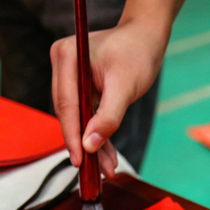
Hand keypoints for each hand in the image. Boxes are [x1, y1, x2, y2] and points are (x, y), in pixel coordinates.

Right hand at [51, 21, 167, 175]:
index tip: (79, 160)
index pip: (66, 103)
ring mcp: (69, 75)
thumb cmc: (137, 53)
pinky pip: (86, 115)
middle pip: (68, 113)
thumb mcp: (125, 87)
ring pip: (77, 118)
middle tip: (93, 172)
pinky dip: (97, 135)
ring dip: (92, 144)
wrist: (146, 37)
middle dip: (83, 144)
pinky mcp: (79, 86)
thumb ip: (108, 116)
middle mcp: (63, 65)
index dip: (72, 135)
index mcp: (68, 56)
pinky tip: (106, 157)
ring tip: (106, 169)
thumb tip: (90, 146)